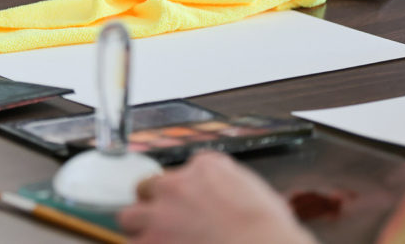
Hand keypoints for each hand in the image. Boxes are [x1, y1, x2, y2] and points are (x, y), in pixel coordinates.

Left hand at [118, 152, 315, 243]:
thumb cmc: (273, 233)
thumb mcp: (262, 197)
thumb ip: (238, 192)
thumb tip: (238, 205)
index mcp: (207, 168)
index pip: (186, 171)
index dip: (189, 192)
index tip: (195, 207)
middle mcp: (176, 184)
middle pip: (148, 187)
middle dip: (156, 206)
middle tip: (170, 225)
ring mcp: (159, 212)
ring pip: (130, 216)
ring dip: (142, 230)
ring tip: (159, 242)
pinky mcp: (150, 240)